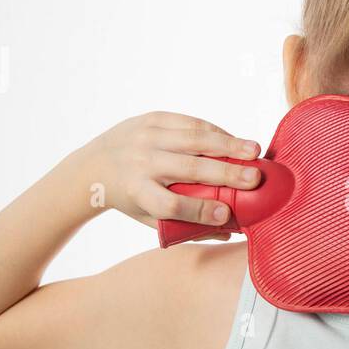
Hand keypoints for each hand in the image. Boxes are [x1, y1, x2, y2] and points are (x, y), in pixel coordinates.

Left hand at [81, 111, 261, 229]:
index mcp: (137, 192)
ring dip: (228, 144)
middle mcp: (141, 162)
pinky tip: (234, 139)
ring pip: (193, 139)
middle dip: (226, 173)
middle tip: (255, 178)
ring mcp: (146, 136)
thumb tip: (230, 230)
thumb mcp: (148, 218)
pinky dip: (214, 130)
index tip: (226, 216)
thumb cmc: (130, 199)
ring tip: (254, 150)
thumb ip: (187, 226)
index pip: (171, 204)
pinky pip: (189, 122)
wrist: (92, 166)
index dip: (199, 211)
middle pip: (189, 169)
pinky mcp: (151, 118)